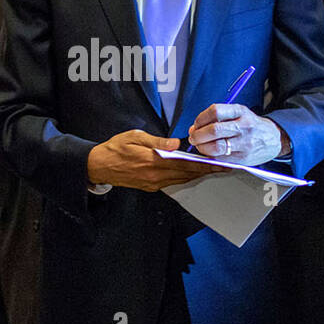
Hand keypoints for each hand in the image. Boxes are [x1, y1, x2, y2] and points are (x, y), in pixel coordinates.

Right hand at [86, 130, 227, 191]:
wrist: (99, 166)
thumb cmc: (115, 148)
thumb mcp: (134, 137)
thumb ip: (157, 141)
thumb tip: (176, 143)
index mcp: (153, 162)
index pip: (185, 164)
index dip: (203, 164)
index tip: (218, 163)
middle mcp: (155, 176)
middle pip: (187, 174)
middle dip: (206, 171)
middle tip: (223, 168)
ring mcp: (153, 183)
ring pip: (181, 180)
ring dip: (197, 175)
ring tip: (212, 170)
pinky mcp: (150, 186)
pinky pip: (173, 183)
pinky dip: (185, 178)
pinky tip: (192, 173)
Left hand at [187, 104, 286, 165]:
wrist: (274, 139)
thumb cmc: (252, 126)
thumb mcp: (239, 113)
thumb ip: (217, 118)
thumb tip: (195, 128)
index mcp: (240, 111)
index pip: (215, 111)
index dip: (200, 119)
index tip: (196, 124)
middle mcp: (243, 126)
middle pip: (213, 130)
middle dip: (198, 135)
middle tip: (193, 137)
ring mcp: (244, 143)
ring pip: (215, 147)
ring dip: (202, 147)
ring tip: (200, 145)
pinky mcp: (242, 158)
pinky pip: (220, 158)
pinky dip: (210, 156)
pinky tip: (210, 152)